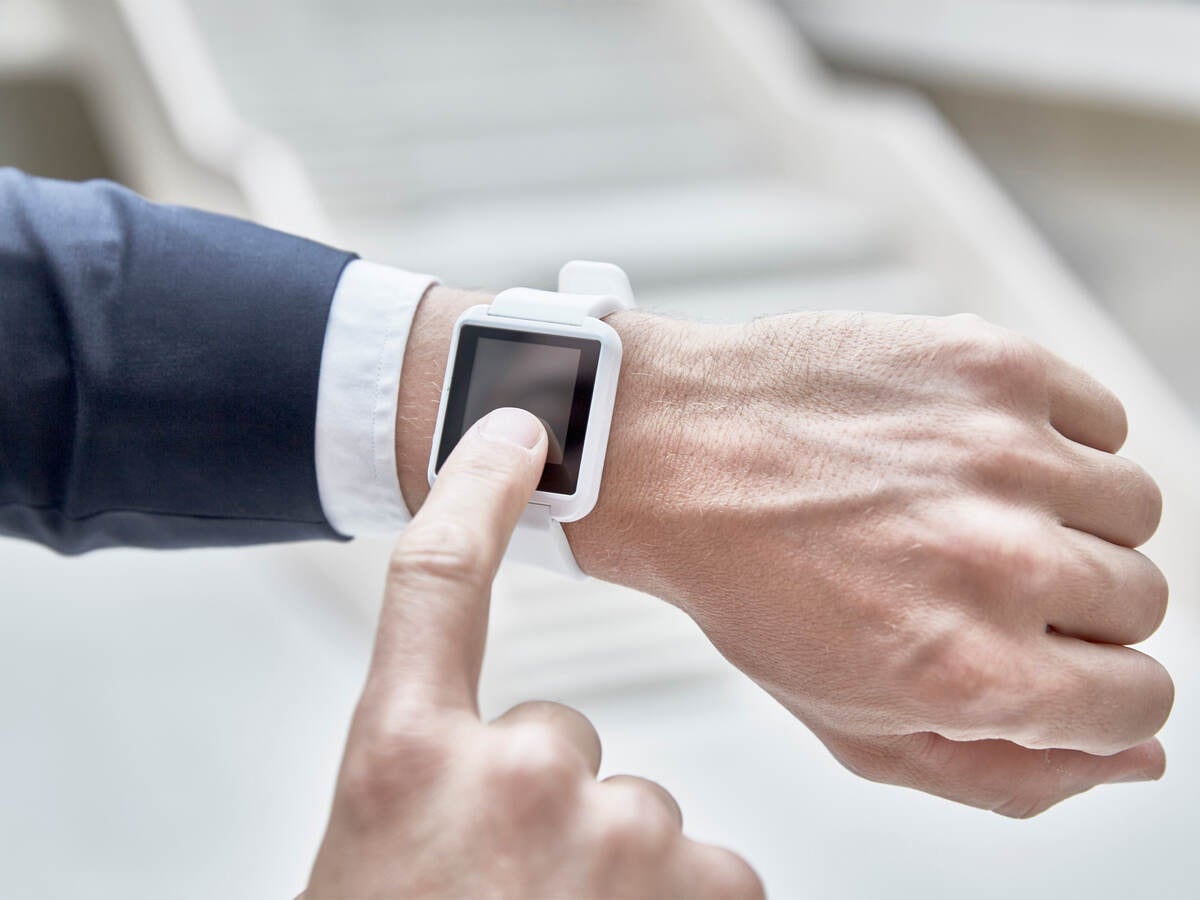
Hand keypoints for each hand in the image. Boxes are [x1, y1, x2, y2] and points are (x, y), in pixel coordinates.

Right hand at [307, 407, 761, 898]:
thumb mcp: (371, 847)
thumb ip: (423, 775)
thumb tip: (480, 749)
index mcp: (402, 761)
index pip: (436, 579)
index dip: (478, 492)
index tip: (516, 433)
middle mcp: (512, 778)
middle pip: (558, 732)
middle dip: (543, 796)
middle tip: (503, 886)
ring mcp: (615, 832)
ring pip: (633, 811)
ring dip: (605, 867)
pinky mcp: (705, 885)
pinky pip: (710, 870)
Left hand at [569, 309, 1171, 817]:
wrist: (677, 455)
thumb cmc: (752, 590)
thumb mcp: (856, 726)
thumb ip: (1005, 773)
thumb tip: (1138, 762)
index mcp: (972, 672)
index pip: (1138, 704)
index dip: (1095, 692)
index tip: (1050, 661)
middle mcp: (1003, 563)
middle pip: (1144, 601)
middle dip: (1072, 606)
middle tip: (976, 575)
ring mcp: (1004, 455)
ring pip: (1133, 506)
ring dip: (1068, 517)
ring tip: (968, 509)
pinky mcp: (994, 368)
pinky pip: (1099, 419)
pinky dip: (1055, 438)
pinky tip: (969, 451)